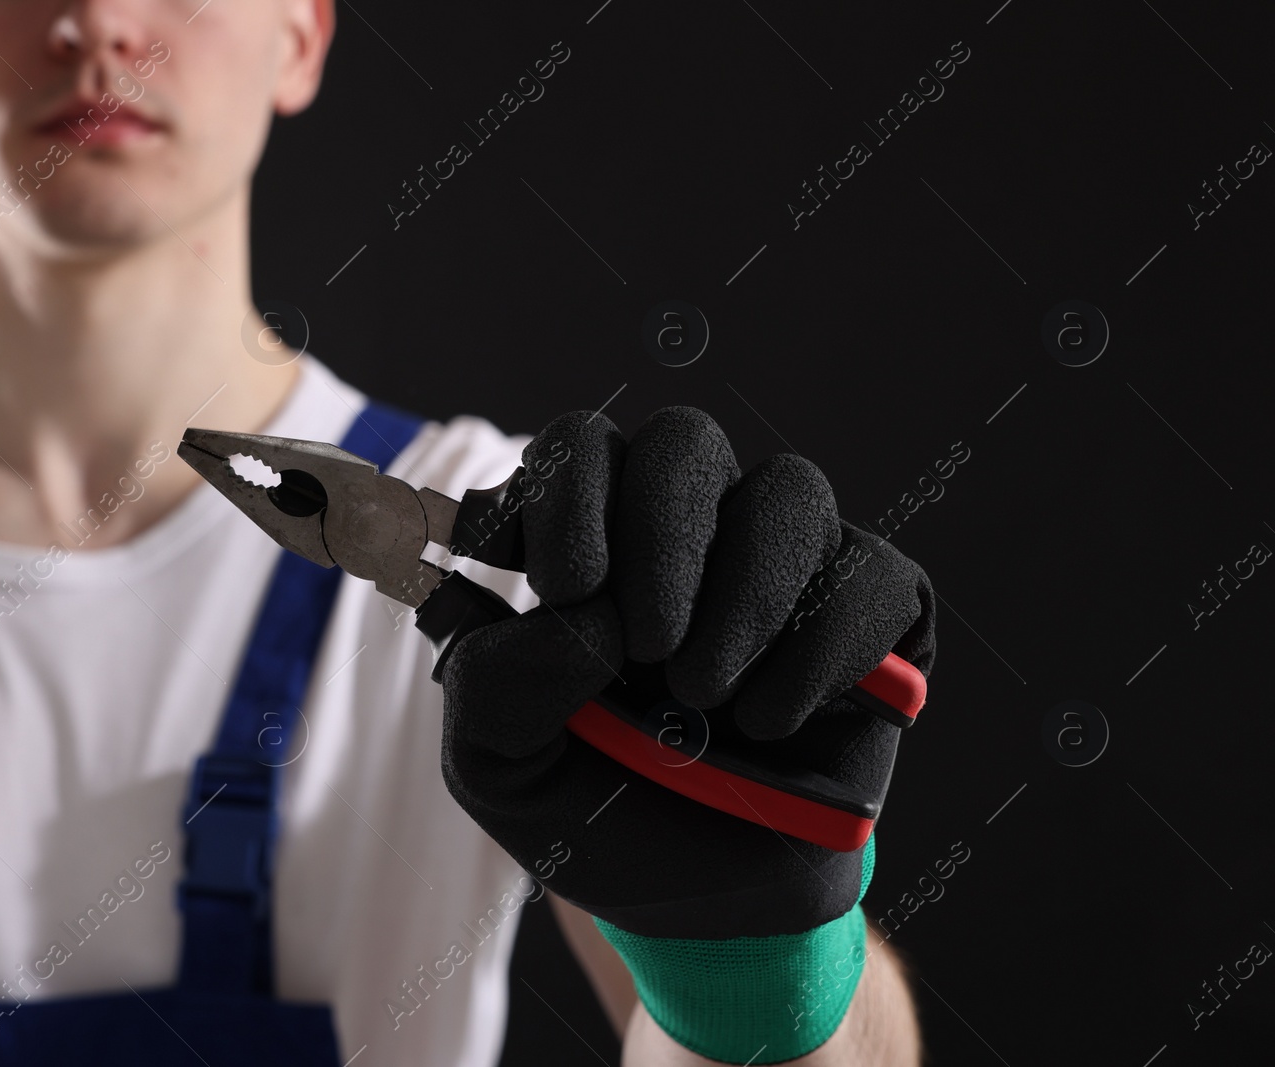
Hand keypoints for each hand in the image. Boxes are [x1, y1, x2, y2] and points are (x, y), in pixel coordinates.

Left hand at [440, 407, 935, 940]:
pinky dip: (820, 650)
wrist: (699, 908)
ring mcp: (786, 566)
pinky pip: (871, 574)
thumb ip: (493, 682)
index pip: (579, 448)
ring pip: (788, 491)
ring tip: (701, 694)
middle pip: (685, 440)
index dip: (566, 493)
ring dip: (742, 596)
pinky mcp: (874, 613)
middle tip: (644, 644)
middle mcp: (691, 531)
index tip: (562, 583)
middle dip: (661, 533)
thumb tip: (583, 612)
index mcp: (592, 541)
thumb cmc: (595, 813)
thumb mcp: (499, 767)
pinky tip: (769, 719)